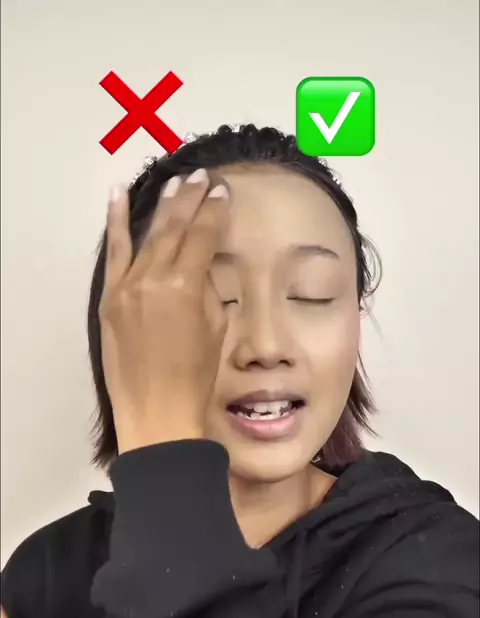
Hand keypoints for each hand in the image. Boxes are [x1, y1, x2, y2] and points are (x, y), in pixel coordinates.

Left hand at [101, 169, 229, 453]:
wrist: (158, 413)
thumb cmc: (195, 379)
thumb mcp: (215, 328)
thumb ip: (206, 289)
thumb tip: (200, 264)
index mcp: (186, 286)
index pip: (203, 236)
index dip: (215, 211)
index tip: (223, 192)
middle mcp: (153, 279)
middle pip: (175, 228)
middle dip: (191, 199)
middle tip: (202, 177)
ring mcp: (126, 287)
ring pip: (147, 236)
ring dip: (163, 208)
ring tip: (177, 183)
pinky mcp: (109, 299)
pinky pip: (114, 253)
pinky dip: (115, 223)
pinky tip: (118, 196)